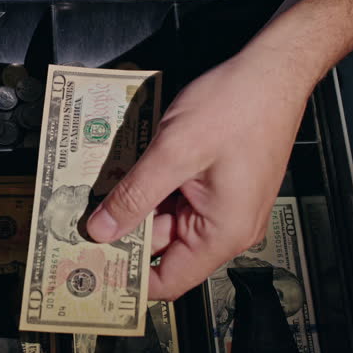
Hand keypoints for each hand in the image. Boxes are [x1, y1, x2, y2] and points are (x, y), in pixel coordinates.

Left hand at [86, 43, 315, 299]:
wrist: (271, 71)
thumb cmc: (238, 106)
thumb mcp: (174, 153)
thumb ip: (135, 196)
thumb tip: (102, 230)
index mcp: (223, 232)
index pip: (169, 281)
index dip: (130, 279)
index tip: (93, 267)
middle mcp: (226, 225)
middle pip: (163, 247)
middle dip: (122, 236)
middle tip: (80, 225)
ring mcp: (222, 203)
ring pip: (165, 218)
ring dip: (132, 206)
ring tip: (95, 196)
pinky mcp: (215, 182)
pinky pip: (175, 196)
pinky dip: (149, 187)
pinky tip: (124, 174)